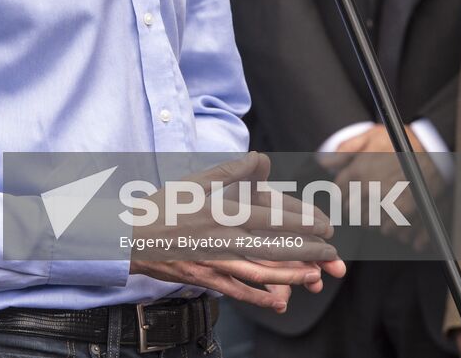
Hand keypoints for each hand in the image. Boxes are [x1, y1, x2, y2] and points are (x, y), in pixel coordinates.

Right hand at [128, 152, 345, 312]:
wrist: (129, 238)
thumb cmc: (162, 207)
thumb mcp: (195, 182)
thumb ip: (231, 170)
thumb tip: (261, 158)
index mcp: (223, 212)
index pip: (274, 218)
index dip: (304, 223)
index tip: (325, 224)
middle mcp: (223, 239)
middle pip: (276, 247)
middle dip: (309, 250)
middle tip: (331, 250)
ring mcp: (216, 262)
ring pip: (263, 272)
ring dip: (293, 275)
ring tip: (316, 275)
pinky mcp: (207, 278)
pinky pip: (240, 291)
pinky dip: (262, 298)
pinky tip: (280, 301)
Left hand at [320, 123, 445, 247]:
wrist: (433, 148)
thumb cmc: (399, 141)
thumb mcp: (370, 136)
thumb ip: (345, 149)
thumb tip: (325, 163)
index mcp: (357, 170)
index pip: (338, 193)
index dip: (342, 196)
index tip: (348, 197)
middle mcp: (368, 187)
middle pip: (351, 211)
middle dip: (355, 210)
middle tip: (363, 206)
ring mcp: (385, 201)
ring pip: (367, 223)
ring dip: (370, 220)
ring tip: (378, 212)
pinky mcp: (404, 211)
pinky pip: (387, 230)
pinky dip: (388, 227)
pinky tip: (391, 217)